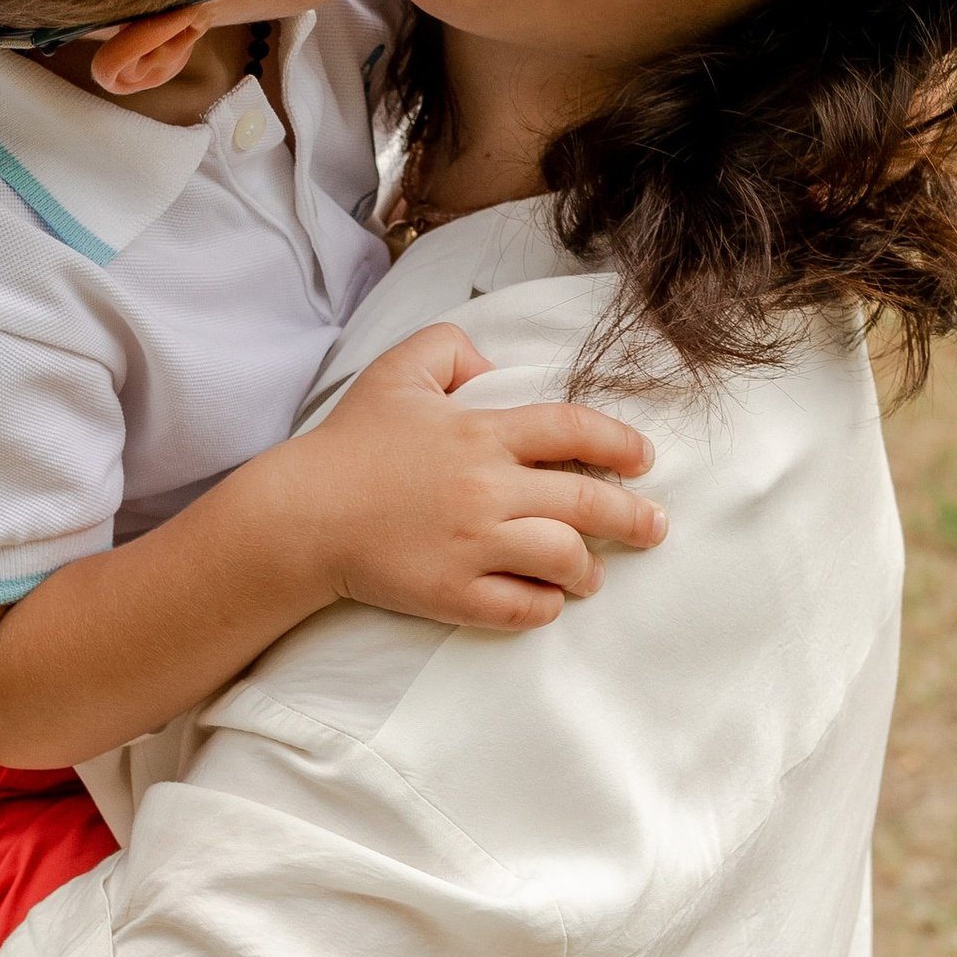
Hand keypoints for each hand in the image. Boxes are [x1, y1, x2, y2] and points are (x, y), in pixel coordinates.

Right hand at [260, 322, 664, 631]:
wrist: (301, 516)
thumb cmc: (350, 443)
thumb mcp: (398, 371)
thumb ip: (452, 348)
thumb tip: (495, 369)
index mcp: (481, 432)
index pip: (574, 430)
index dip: (620, 443)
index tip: (644, 459)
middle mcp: (487, 489)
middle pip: (588, 502)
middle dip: (635, 517)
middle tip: (655, 526)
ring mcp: (474, 546)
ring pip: (565, 559)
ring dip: (590, 567)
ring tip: (593, 572)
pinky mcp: (455, 594)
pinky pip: (524, 608)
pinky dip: (546, 606)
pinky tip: (548, 599)